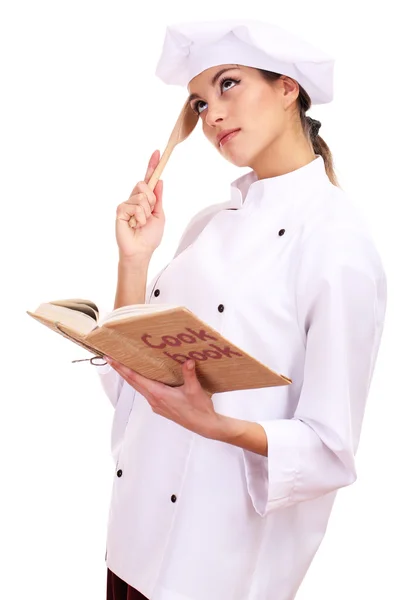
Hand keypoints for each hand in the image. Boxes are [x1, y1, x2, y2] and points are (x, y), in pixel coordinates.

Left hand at [104, 357, 221, 438]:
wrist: (204, 425)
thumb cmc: (199, 409)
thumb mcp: (195, 389)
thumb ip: (189, 374)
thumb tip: (187, 361)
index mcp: (159, 394)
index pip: (135, 378)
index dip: (122, 368)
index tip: (111, 360)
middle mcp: (154, 400)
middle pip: (133, 383)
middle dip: (121, 370)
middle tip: (110, 358)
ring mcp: (156, 404)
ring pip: (139, 388)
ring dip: (130, 377)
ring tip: (124, 366)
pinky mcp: (161, 406)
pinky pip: (146, 392)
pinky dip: (141, 383)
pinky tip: (144, 377)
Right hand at [115, 150, 165, 259]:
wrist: (141, 250)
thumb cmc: (150, 237)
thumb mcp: (159, 215)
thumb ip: (158, 198)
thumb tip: (159, 180)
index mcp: (145, 200)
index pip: (148, 180)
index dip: (152, 166)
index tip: (157, 152)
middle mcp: (134, 199)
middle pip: (144, 184)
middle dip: (151, 199)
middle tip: (149, 214)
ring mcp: (126, 204)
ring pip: (141, 195)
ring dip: (146, 211)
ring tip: (141, 223)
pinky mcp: (120, 210)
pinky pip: (134, 206)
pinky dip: (140, 217)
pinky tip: (135, 225)